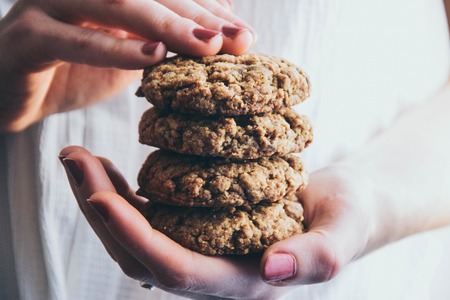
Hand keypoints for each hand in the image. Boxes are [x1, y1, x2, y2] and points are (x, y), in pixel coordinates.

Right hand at [0, 0, 254, 131]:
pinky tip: (152, 58)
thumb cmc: (75, 65)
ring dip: (166, 25)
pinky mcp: (27, 36)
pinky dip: (115, 49)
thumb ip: (163, 33)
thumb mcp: (128, 48)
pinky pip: (74, 40)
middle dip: (197, 15)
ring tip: (207, 46)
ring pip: (115, 5)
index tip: (244, 35)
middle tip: (237, 39)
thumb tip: (218, 18)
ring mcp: (47, 4)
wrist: (15, 90)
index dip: (207, 9)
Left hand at [60, 146, 381, 298]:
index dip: (135, 238)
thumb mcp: (343, 232)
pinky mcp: (196, 226)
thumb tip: (273, 270)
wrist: (339, 206)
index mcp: (241, 280)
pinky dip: (120, 195)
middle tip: (74, 160)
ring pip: (135, 237)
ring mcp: (200, 249)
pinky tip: (106, 169)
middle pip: (140, 255)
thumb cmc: (346, 217)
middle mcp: (212, 270)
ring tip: (77, 158)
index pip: (175, 270)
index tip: (99, 197)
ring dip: (100, 200)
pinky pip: (147, 218)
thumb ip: (318, 257)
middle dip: (100, 213)